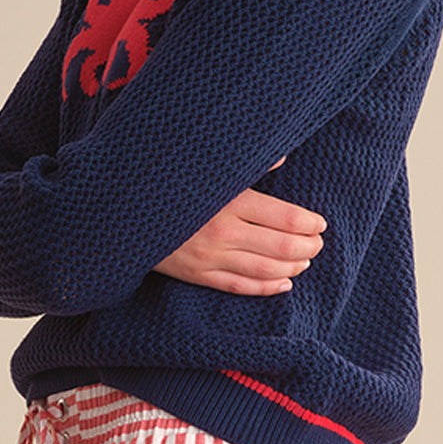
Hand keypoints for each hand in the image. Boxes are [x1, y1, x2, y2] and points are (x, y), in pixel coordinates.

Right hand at [155, 168, 325, 295]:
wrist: (123, 208)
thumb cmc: (171, 179)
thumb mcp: (208, 165)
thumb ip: (248, 162)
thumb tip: (283, 156)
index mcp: (230, 200)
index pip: (286, 218)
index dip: (310, 223)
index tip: (319, 223)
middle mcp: (222, 231)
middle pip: (281, 246)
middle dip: (308, 246)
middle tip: (318, 242)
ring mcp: (209, 256)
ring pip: (264, 269)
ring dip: (292, 267)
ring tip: (305, 260)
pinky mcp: (197, 274)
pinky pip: (240, 286)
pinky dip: (266, 288)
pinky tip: (284, 284)